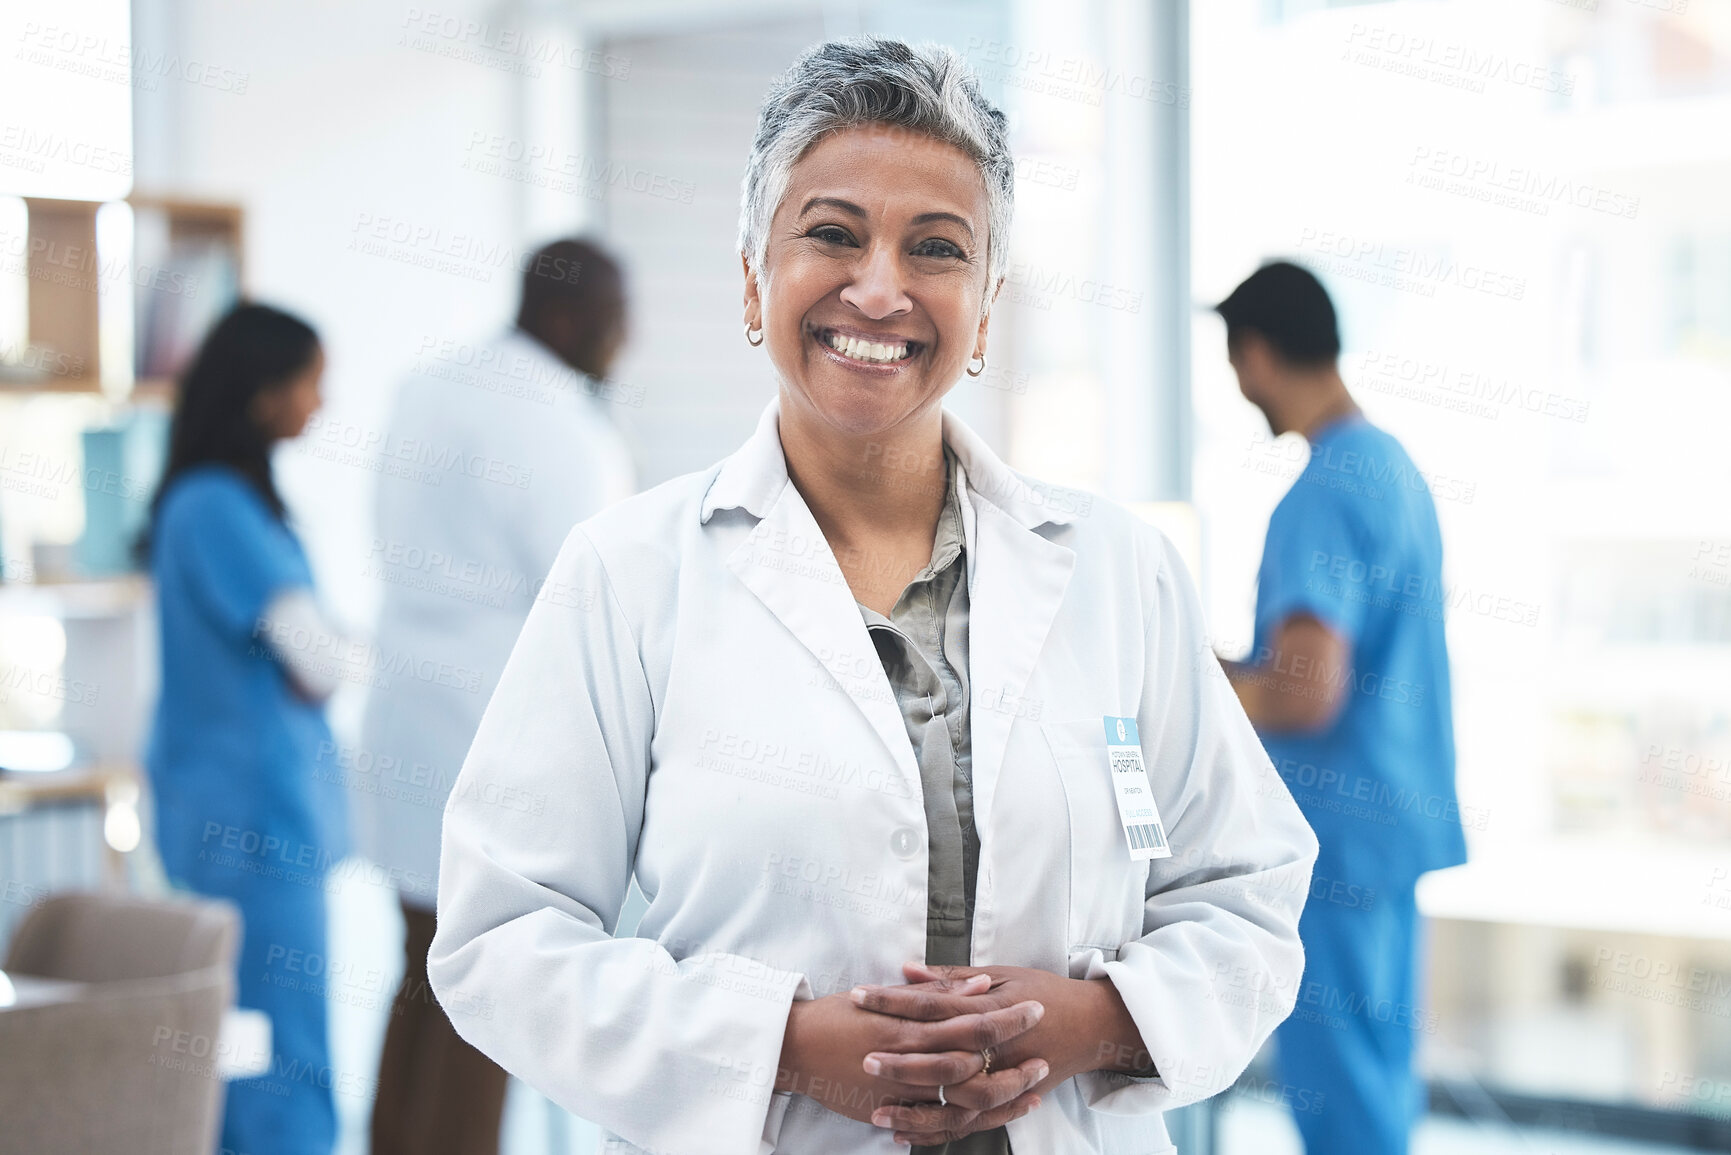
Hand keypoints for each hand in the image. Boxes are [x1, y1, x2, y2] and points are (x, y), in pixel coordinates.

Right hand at [775, 977, 1047, 1134]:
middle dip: (1012, 1067)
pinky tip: (983, 1121)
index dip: (1007, 1019)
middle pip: (974, 1068)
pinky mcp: (890, 1112)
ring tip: (1028, 1095)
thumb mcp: (888, 996)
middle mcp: (910, 1060)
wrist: (794, 1046)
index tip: (1036, 1010)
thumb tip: (979, 986)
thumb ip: (935, 993)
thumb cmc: (839, 1014)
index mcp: (912, 1024)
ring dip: (998, 1101)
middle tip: (1042, 1063)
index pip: (972, 1022)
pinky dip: (961, 1125)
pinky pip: (933, 1126)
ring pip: (960, 1103)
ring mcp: (900, 1092)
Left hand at [850, 962, 1151, 1142]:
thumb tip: (907, 969)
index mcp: (993, 1008)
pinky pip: (969, 1124)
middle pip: (942, 1056)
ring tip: (876, 1109)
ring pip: (955, 1101)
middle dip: (901, 1059)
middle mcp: (998, 1048)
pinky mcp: (1007, 1101)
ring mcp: (1004, 1079)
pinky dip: (935, 1132)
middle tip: (863, 1058)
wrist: (1094, 1027)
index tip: (860, 997)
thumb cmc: (1047, 993)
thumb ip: (954, 978)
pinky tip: (902, 1133)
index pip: (934, 1004)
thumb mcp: (1006, 974)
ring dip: (915, 1107)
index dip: (895, 1001)